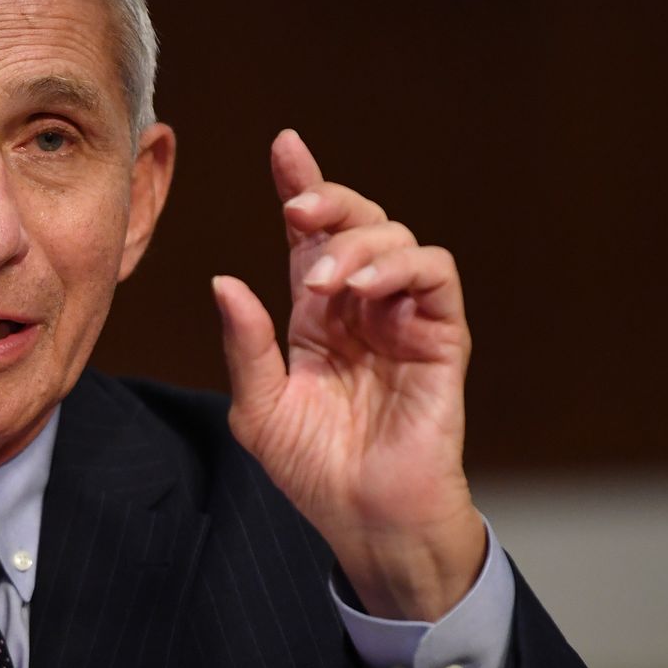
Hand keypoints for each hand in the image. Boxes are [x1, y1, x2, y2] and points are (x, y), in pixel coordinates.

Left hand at [213, 130, 483, 620]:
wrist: (366, 521)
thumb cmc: (314, 471)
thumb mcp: (259, 409)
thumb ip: (246, 345)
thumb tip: (224, 279)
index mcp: (317, 316)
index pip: (311, 236)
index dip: (302, 186)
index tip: (284, 146)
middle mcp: (362, 307)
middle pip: (358, 222)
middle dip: (328, 200)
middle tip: (296, 210)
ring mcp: (405, 319)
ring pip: (397, 238)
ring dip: (357, 245)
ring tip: (324, 281)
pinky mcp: (442, 338)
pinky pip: (435, 275)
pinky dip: (400, 266)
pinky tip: (364, 289)